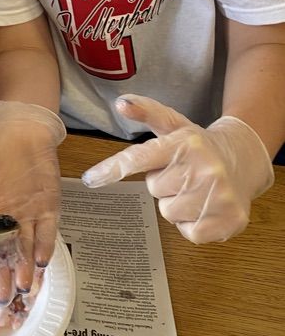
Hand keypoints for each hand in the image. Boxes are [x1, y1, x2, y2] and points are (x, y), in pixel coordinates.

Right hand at [0, 101, 65, 306]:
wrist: (20, 126)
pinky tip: (39, 261)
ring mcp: (28, 218)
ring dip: (23, 270)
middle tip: (1, 298)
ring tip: (21, 287)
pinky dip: (44, 247)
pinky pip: (46, 233)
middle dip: (2, 279)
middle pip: (3, 258)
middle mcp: (5, 223)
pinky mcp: (49, 210)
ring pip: (25, 252)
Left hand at [81, 94, 274, 242]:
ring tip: (194, 187)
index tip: (90, 179)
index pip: (139, 158)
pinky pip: (188, 232)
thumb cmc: (200, 144)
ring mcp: (219, 196)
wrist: (244, 159)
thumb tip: (120, 103)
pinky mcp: (229, 220)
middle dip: (163, 182)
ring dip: (177, 203)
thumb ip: (146, 111)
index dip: (111, 169)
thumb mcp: (173, 124)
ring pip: (169, 213)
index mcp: (185, 143)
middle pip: (154, 189)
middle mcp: (204, 168)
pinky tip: (204, 205)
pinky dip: (192, 223)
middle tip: (181, 172)